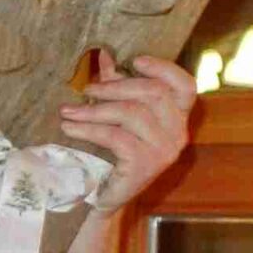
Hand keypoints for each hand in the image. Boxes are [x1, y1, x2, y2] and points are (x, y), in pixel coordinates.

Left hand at [60, 50, 194, 213]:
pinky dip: (89, 129)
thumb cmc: (112, 153)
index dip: (163, 68)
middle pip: (153, 94)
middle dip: (114, 87)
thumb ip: (115, 86)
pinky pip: (116, 137)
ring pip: (131, 114)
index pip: (185, 86)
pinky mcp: (145, 165)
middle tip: (85, 90)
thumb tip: (104, 55)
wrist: (103, 197)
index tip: (134, 60)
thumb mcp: (116, 117)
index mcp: (177, 117)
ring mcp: (164, 150)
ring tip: (67, 112)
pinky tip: (69, 128)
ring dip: (94, 110)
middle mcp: (178, 133)